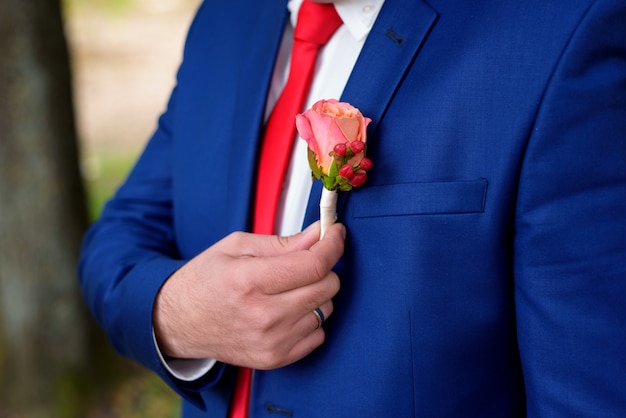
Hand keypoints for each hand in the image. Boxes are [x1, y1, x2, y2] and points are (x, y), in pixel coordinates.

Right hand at [153, 221, 344, 369]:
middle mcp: (262, 315)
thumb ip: (282, 242)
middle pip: (326, 287)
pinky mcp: (274, 358)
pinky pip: (318, 335)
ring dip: (315, 294)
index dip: (332, 245)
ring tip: (288, 288)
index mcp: (249, 280)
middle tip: (305, 261)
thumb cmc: (204, 280)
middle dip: (323, 267)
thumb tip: (319, 235)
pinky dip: (310, 318)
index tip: (336, 234)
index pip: (313, 265)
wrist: (177, 323)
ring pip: (325, 309)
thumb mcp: (236, 247)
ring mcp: (270, 341)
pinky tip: (288, 310)